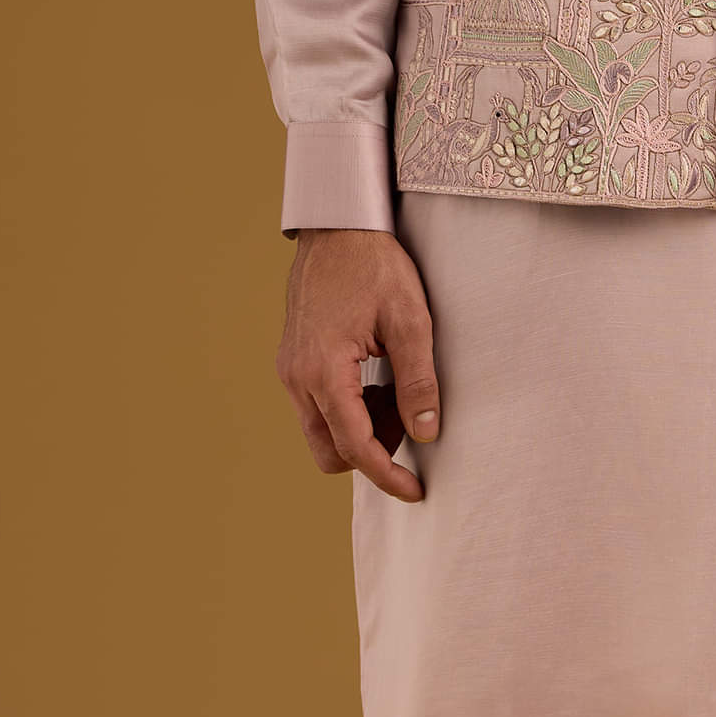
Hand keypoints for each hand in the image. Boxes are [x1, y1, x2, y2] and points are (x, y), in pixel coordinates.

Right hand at [276, 228, 440, 502]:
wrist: (337, 224)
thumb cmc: (375, 265)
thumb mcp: (409, 319)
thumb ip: (418, 381)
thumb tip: (426, 434)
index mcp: (324, 372)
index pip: (355, 447)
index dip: (387, 476)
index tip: (416, 492)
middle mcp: (297, 378)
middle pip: (330, 451)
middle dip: (372, 450)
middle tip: (408, 417)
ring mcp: (289, 369)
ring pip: (322, 430)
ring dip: (360, 426)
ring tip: (395, 387)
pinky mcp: (292, 359)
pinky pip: (316, 405)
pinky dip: (347, 405)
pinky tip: (375, 374)